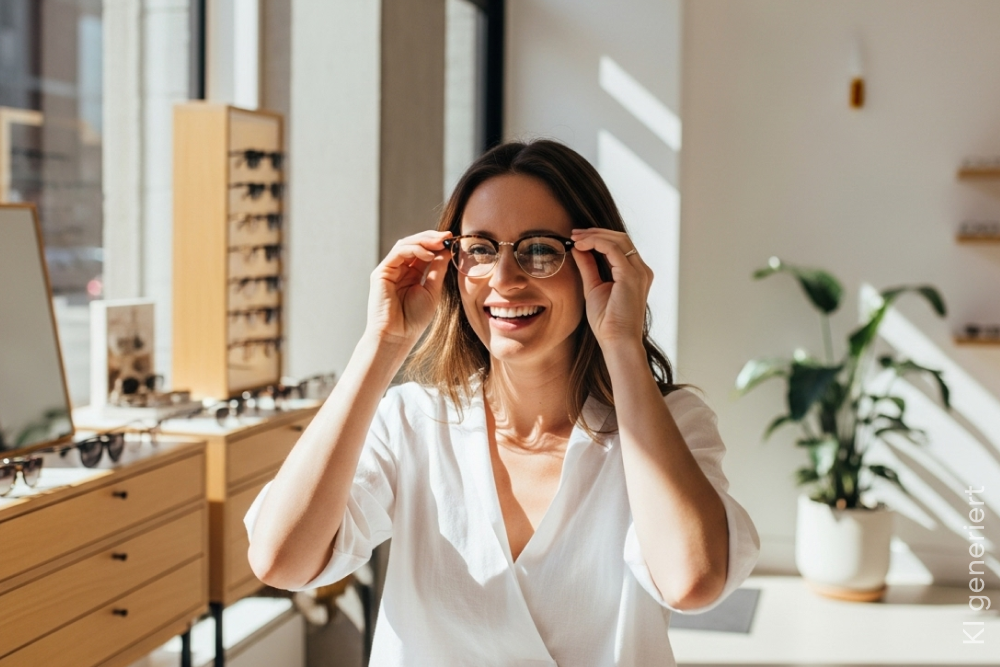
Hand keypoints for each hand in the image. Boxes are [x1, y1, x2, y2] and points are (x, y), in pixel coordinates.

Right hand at [365, 230, 451, 348]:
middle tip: (448, 236)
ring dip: (424, 241)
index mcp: (412, 274)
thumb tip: (447, 250)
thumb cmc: (414, 319)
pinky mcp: (381, 272)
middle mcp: (399, 269)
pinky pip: (398, 253)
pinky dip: (414, 249)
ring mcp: (389, 270)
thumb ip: (437, 269)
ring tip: (440, 243)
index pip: (424, 251)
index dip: (438, 244)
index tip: (453, 239)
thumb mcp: (432, 290)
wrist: (397, 336)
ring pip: (405, 244)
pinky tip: (428, 254)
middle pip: (414, 244)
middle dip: (431, 238)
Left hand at [570, 228, 651, 347]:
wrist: (617, 341)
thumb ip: (588, 267)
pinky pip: (612, 249)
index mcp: (636, 273)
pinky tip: (580, 245)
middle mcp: (641, 270)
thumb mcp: (594, 287)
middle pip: (621, 238)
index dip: (598, 238)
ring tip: (575, 238)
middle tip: (574, 233)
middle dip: (596, 232)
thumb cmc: (607, 322)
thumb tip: (578, 249)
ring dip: (594, 235)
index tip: (577, 238)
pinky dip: (595, 243)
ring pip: (618, 240)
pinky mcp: (631, 275)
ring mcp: (639, 272)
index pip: (620, 246)